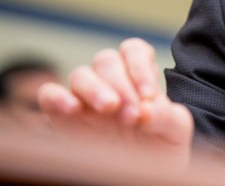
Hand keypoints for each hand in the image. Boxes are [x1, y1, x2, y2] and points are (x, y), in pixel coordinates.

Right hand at [37, 38, 193, 165]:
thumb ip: (170, 117)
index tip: (148, 97)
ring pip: (81, 74)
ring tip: (109, 109)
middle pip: (107, 60)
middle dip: (121, 84)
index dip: (141, 68)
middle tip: (131, 115)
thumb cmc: (159, 150)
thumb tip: (149, 109)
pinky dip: (57, 96)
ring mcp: (85, 100)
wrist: (141, 178)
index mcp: (138, 79)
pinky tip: (73, 109)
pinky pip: (49, 94)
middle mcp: (110, 84)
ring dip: (96, 89)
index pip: (135, 51)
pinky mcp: (62, 118)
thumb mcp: (175, 132)